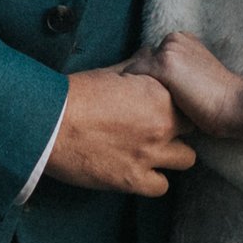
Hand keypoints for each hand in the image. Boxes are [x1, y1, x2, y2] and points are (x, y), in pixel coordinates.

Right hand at [44, 65, 196, 195]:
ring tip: (154, 151)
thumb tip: (150, 55)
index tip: (167, 108)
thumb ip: (139, 67)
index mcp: (158, 95)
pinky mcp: (133, 180)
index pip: (188, 102)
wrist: (50, 123)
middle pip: (192, 129)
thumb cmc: (76, 93)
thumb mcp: (112, 72)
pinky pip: (161, 187)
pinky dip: (154, 180)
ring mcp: (149, 154)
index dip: (178, 105)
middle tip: (160, 128)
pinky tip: (140, 170)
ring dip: (172, 155)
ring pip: (186, 159)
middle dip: (179, 128)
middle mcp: (161, 125)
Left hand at [135, 32, 242, 139]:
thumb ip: (177, 72)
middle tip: (138, 103)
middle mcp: (173, 38)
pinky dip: (128, 93)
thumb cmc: (218, 100)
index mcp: (182, 38)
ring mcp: (168, 51)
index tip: (146, 96)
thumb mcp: (196, 75)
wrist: (237, 105)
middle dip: (137, 82)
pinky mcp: (165, 66)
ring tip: (135, 108)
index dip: (146, 79)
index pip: (148, 56)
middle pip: (138, 62)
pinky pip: (131, 78)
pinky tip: (134, 110)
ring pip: (132, 70)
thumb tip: (147, 84)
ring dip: (132, 88)